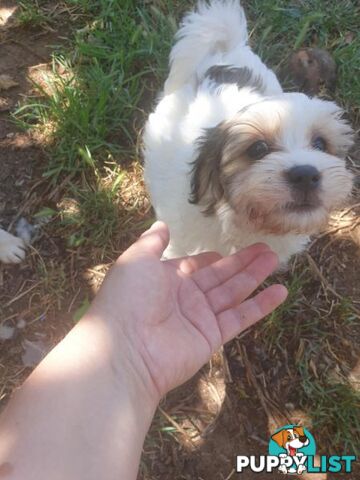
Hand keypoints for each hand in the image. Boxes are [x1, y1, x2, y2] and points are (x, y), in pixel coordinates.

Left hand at [88, 221, 286, 401]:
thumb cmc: (129, 298)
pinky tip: (280, 292)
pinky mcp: (212, 336)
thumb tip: (161, 224)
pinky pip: (240, 317)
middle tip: (266, 248)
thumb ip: (152, 242)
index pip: (195, 265)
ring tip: (275, 259)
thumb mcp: (136, 260)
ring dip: (254, 276)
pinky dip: (261, 305)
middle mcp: (185, 297)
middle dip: (242, 261)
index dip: (210, 258)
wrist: (126, 349)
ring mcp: (200, 317)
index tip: (225, 249)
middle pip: (220, 275)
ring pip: (233, 292)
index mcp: (166, 278)